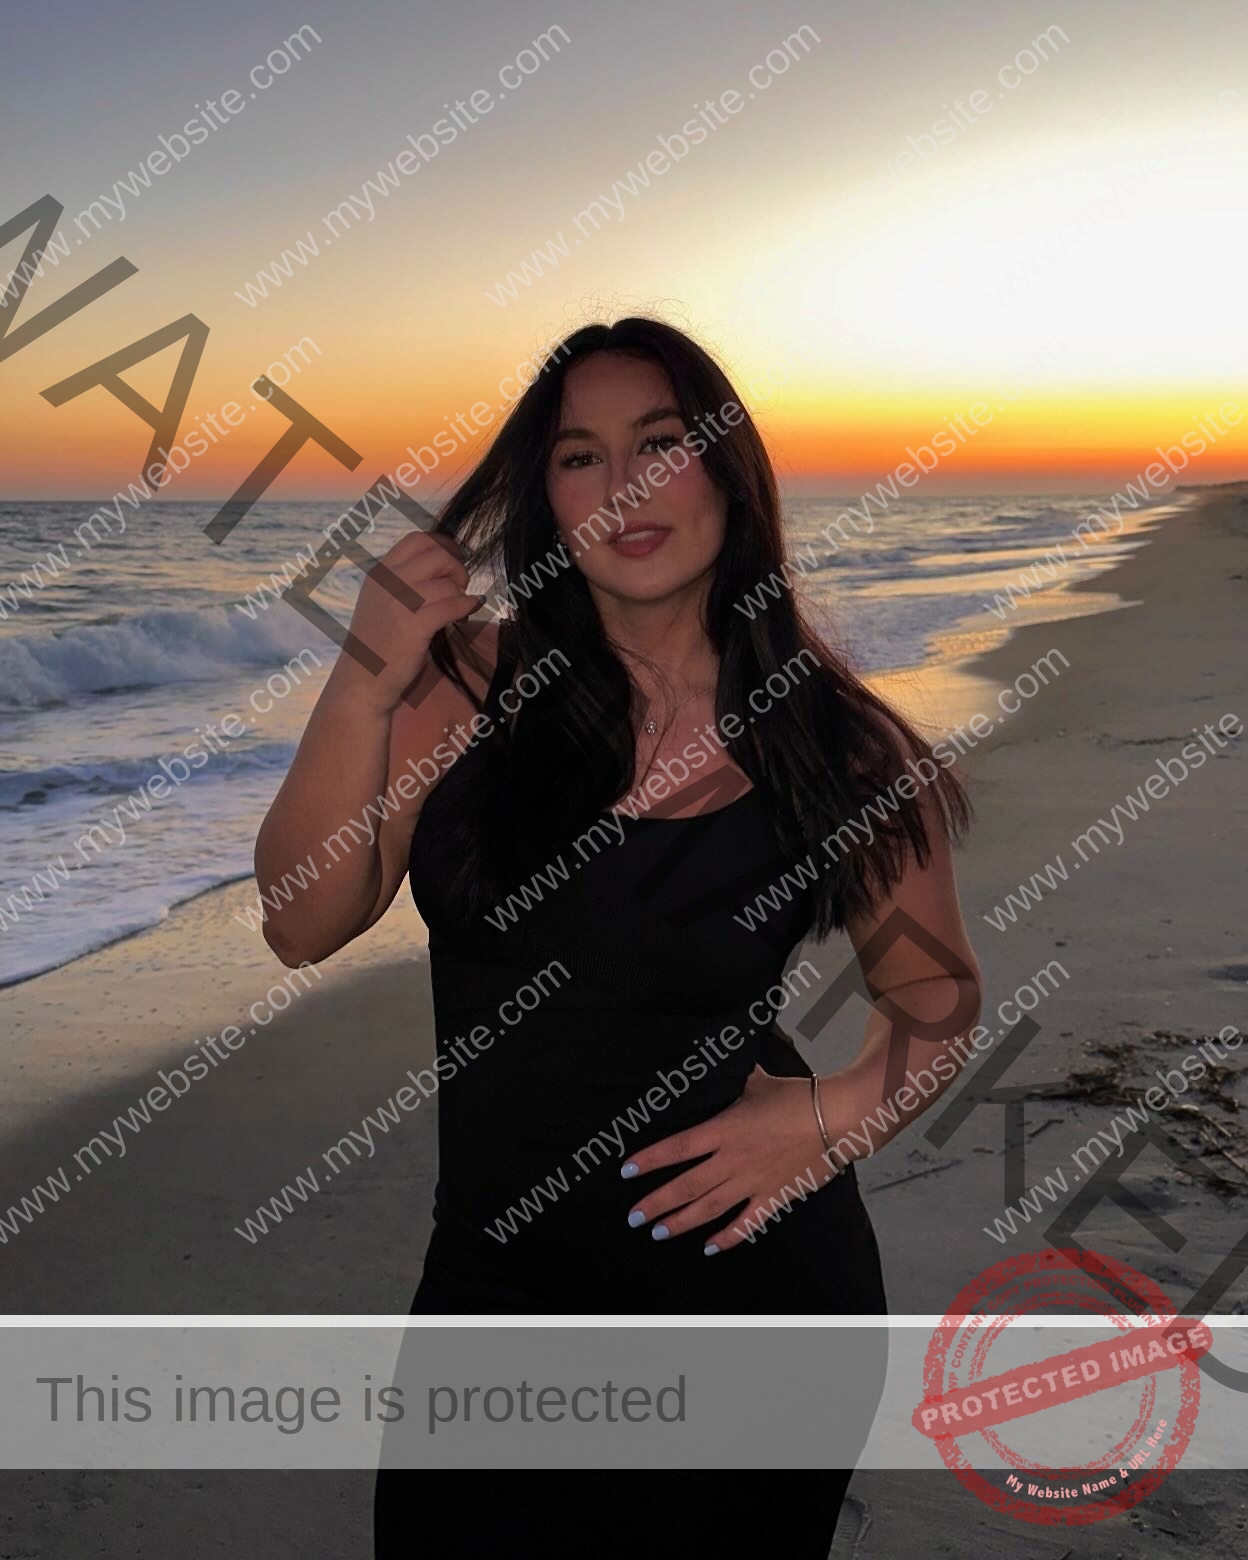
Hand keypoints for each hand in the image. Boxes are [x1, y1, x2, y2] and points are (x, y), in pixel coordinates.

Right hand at [331, 530, 483, 712]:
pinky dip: (467, 606)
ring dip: (461, 593)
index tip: (454, 561)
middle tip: (460, 586)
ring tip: (460, 606)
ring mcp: (399, 603)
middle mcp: (388, 582)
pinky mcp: (413, 626)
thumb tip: (448, 566)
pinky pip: (453, 604)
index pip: (417, 540)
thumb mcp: (382, 602)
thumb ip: (405, 582)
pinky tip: (468, 610)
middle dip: (457, 567)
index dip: (444, 546)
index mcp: (380, 573)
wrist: (361, 682)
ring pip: (447, 583)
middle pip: (437, 554)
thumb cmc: (377, 645)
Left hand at [620, 1065, 851, 1254]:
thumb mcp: (756, 1080)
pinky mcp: (774, 1197)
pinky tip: (710, 1247)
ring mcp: (753, 1181)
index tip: (627, 1171)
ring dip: (682, 1222)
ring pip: (710, 1208)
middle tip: (633, 1217)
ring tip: (658, 1232)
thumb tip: (715, 1051)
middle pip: (687, 1185)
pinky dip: (729, 1238)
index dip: (651, 1160)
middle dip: (657, 1203)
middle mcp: (734, 1159)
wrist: (836, 1119)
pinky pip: (748, 1223)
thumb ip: (731, 1075)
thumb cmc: (796, 1096)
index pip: (678, 1147)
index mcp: (725, 1129)